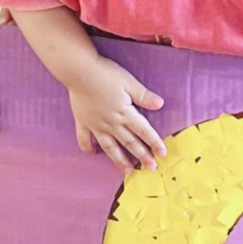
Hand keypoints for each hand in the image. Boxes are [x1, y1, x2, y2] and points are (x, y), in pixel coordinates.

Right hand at [66, 57, 165, 172]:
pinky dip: (88, 148)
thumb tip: (160, 104)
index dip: (154, 142)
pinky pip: (85, 139)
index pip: (144, 131)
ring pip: (110, 147)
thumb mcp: (129, 82)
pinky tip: (92, 153)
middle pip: (129, 143)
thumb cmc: (105, 73)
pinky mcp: (82, 122)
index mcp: (125, 113)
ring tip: (128, 172)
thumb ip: (143, 96)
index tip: (163, 154)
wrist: (79, 71)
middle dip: (142, 156)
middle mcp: (111, 123)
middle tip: (151, 168)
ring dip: (119, 160)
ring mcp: (96, 125)